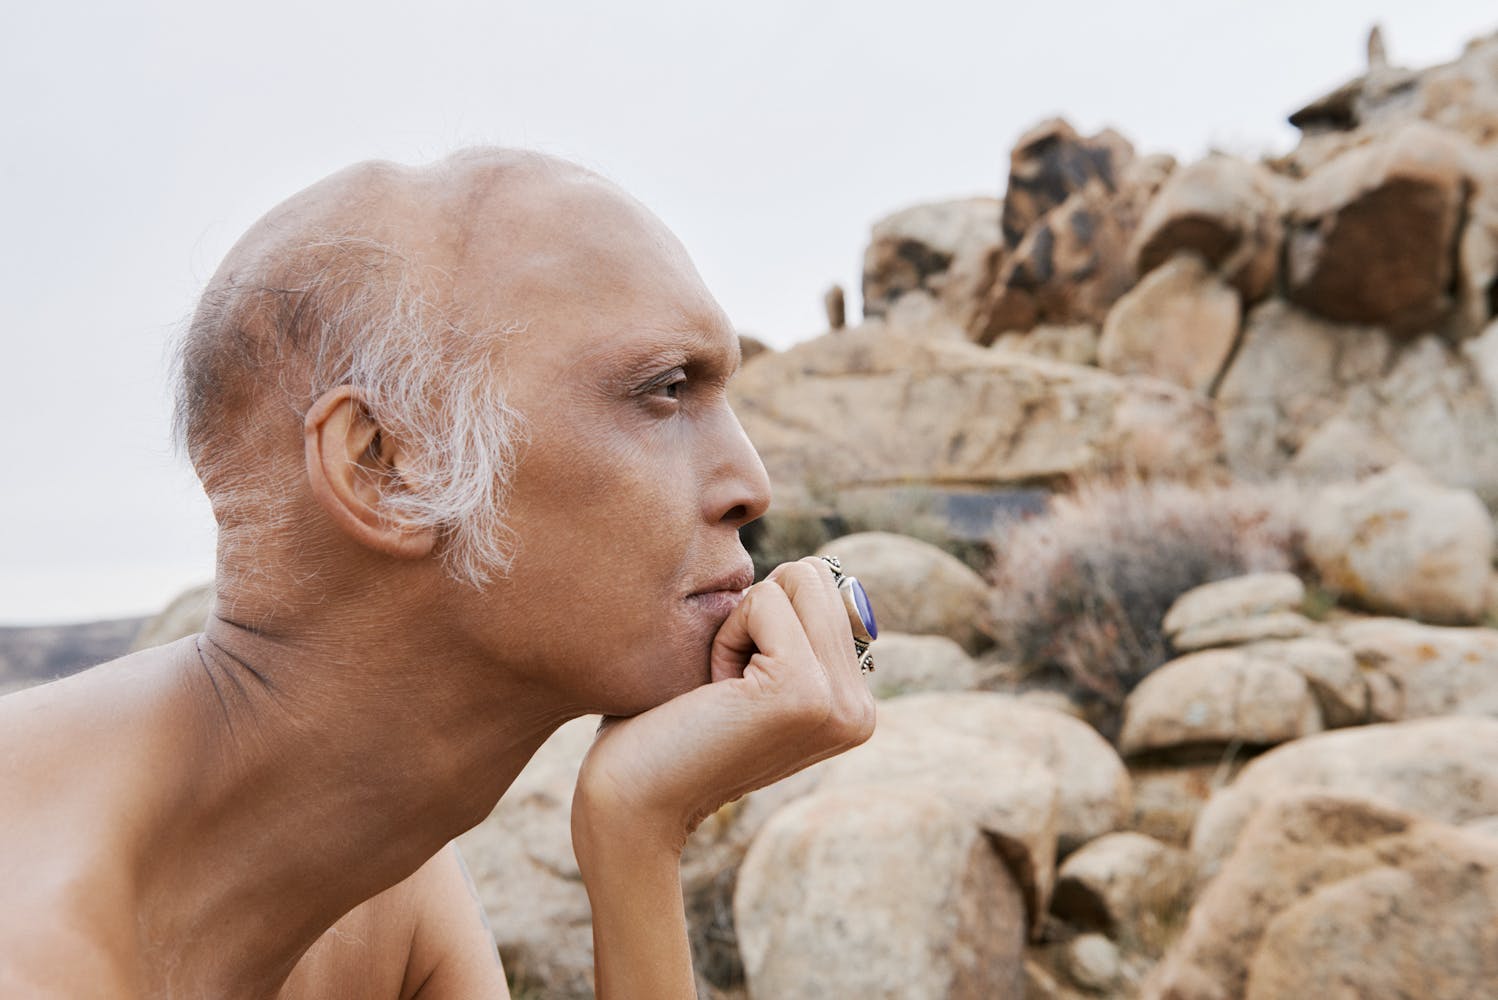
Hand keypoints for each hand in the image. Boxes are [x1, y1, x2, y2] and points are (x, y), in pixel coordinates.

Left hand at [571, 555, 876, 858]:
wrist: (632, 799)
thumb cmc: (669, 730)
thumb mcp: (749, 672)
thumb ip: (795, 631)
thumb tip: (813, 571)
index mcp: (855, 706)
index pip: (828, 591)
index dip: (766, 621)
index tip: (737, 687)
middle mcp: (860, 710)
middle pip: (817, 577)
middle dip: (757, 615)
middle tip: (726, 686)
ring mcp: (839, 704)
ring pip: (798, 580)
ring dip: (742, 623)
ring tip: (722, 688)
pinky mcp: (805, 692)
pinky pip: (765, 600)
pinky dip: (726, 634)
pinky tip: (714, 691)